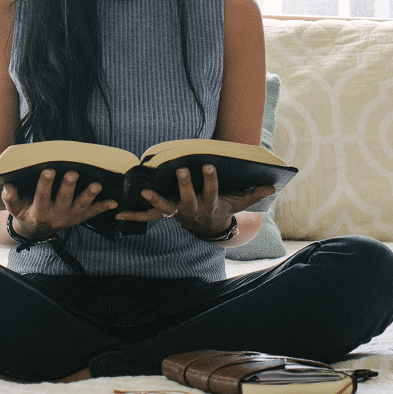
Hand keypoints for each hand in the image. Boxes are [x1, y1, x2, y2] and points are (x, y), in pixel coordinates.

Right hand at [4, 169, 117, 240]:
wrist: (37, 230)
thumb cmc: (25, 212)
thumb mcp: (15, 208)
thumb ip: (10, 198)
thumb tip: (7, 185)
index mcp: (39, 211)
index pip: (42, 196)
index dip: (45, 183)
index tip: (47, 169)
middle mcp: (57, 215)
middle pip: (64, 199)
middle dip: (69, 186)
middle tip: (73, 173)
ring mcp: (70, 216)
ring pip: (81, 206)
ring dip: (90, 195)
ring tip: (97, 185)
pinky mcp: (80, 217)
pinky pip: (93, 212)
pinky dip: (103, 207)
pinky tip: (114, 202)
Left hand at [130, 164, 276, 238]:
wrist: (209, 228)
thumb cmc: (223, 208)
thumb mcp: (239, 202)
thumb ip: (254, 194)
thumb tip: (273, 186)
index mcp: (210, 203)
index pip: (212, 190)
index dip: (210, 179)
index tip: (207, 165)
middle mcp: (193, 209)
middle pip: (188, 197)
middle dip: (185, 185)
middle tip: (181, 170)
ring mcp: (178, 212)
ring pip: (166, 207)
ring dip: (155, 201)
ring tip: (145, 193)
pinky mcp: (166, 213)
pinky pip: (149, 216)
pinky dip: (135, 215)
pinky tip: (119, 212)